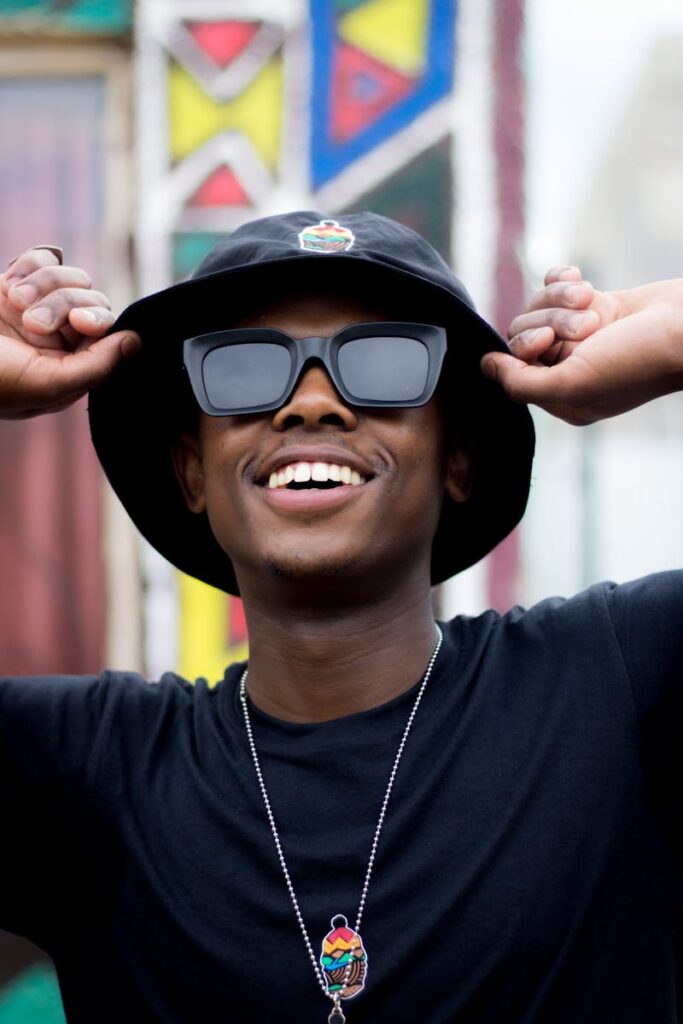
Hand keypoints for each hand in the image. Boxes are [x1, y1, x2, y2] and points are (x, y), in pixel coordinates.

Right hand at [0, 247, 139, 418]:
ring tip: (12, 301)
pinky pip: (46, 258)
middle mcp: (62, 339)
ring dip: (43, 284)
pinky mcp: (17, 284)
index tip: (81, 322)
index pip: (109, 334)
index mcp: (73, 368)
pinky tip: (9, 285)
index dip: (99, 321)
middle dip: (63, 303)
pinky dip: (31, 264)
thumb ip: (96, 368)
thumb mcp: (45, 385)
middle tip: (29, 321)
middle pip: (92, 300)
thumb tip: (135, 342)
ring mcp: (40, 308)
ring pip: (71, 276)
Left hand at [481, 266, 682, 423]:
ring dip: (562, 298)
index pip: (514, 367)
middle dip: (550, 320)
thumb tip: (485, 366)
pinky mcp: (594, 305)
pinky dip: (564, 278)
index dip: (525, 346)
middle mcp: (568, 368)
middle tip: (586, 326)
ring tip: (592, 303)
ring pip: (539, 305)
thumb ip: (520, 383)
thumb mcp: (572, 385)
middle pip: (524, 332)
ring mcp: (581, 336)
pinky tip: (582, 280)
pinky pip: (555, 283)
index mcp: (562, 397)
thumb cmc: (636, 362)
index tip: (549, 340)